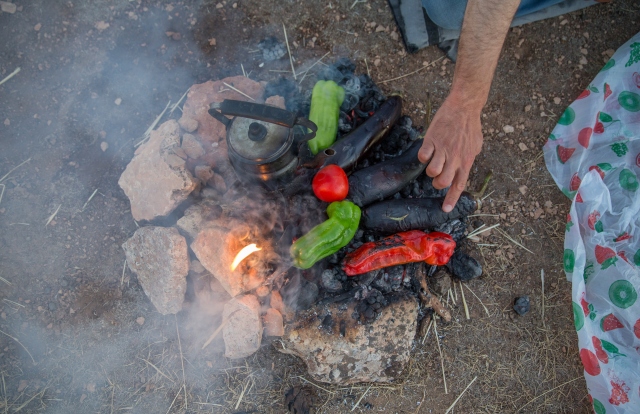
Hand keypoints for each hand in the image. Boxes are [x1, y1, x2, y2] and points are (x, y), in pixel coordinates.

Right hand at [418, 96, 482, 211]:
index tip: (445, 209)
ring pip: (431, 171)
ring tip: (433, 161)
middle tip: (437, 175)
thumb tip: (464, 168)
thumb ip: (469, 159)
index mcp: (467, 161)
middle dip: (437, 183)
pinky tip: (427, 149)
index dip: (451, 199)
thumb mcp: (476, 146)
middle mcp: (455, 158)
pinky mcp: (432, 140)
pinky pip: (423, 156)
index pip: (459, 185)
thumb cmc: (471, 126)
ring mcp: (443, 149)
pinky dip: (423, 156)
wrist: (464, 107)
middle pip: (442, 182)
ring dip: (430, 170)